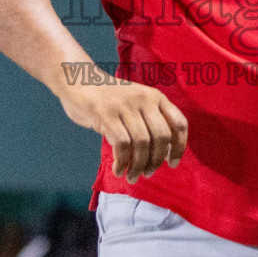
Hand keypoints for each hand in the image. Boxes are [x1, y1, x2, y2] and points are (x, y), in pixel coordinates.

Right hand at [59, 80, 187, 182]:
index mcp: (155, 97)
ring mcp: (124, 105)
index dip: (180, 146)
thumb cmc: (109, 99)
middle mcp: (143, 99)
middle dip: (156, 160)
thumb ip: (149, 121)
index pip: (179, 123)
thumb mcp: (136, 103)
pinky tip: (118, 170)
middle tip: (148, 173)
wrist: (78, 81)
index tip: (172, 163)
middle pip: (161, 136)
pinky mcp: (105, 113)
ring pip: (141, 143)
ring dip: (138, 166)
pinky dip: (122, 162)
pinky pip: (122, 144)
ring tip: (131, 176)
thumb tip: (163, 154)